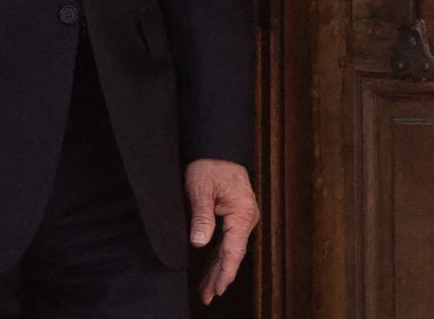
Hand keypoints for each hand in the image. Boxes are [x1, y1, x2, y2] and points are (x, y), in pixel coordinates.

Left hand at [186, 159, 258, 304]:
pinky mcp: (233, 219)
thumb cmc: (208, 166)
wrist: (216, 150)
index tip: (218, 287)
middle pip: (233, 254)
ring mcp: (240, 220)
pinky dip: (218, 257)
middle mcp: (246, 220)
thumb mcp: (200, 189)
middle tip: (208, 296)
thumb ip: (202, 217)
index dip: (225, 270)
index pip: (234, 249)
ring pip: (229, 251)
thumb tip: (200, 243)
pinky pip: (226, 242)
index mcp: (242, 214)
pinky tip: (210, 271)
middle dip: (220, 277)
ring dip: (218, 270)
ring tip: (207, 291)